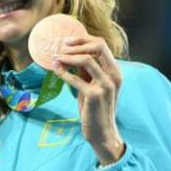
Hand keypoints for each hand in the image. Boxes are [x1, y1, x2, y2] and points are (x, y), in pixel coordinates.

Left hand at [51, 35, 124, 165]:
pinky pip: (76, 79)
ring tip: (56, 58)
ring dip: (68, 57)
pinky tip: (55, 70)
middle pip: (99, 46)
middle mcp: (114, 75)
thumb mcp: (92, 85)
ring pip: (87, 59)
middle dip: (77, 44)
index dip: (84, 39)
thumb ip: (86, 71)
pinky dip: (63, 73)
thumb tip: (69, 55)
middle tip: (60, 47)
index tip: (67, 41)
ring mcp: (105, 85)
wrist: (101, 131)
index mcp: (115, 71)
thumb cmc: (94, 108)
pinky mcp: (94, 95)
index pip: (102, 45)